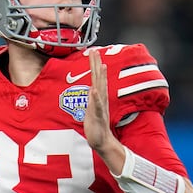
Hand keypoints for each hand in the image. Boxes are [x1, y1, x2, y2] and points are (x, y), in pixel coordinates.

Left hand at [84, 49, 128, 174]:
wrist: (101, 141)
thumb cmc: (95, 125)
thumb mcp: (92, 108)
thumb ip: (93, 97)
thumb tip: (92, 88)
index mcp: (98, 96)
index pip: (96, 77)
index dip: (95, 64)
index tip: (94, 51)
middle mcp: (101, 99)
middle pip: (99, 78)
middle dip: (97, 64)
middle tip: (95, 51)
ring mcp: (100, 106)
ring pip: (100, 88)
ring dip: (100, 77)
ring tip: (101, 65)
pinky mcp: (98, 116)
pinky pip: (98, 105)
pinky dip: (96, 98)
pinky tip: (94, 90)